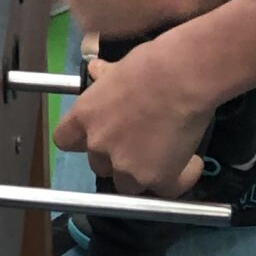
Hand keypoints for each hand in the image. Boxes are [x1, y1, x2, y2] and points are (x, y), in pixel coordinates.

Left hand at [54, 44, 208, 197]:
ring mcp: (126, 166)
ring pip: (128, 184)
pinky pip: (166, 190)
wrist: (181, 78)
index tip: (97, 135)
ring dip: (143, 174)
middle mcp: (98, 145)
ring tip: (165, 156)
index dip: (81, 140)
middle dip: (116, 157)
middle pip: (99, 165)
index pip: (65, 141)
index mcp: (84, 117)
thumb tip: (97, 71)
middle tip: (139, 142)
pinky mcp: (156, 179)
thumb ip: (105, 78)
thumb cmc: (149, 65)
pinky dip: (179, 178)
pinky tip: (191, 163)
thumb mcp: (118, 68)